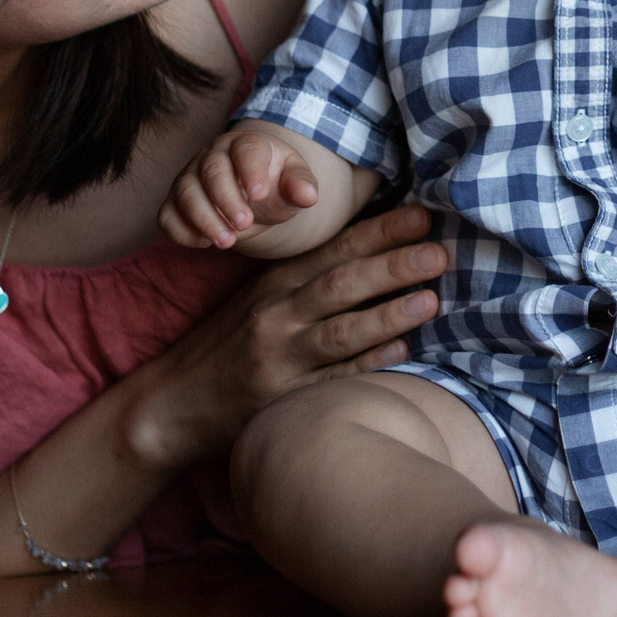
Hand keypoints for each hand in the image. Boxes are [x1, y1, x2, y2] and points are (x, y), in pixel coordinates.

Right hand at [124, 203, 447, 470]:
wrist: (176, 401)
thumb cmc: (231, 342)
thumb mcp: (262, 296)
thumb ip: (311, 273)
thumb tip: (376, 244)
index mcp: (276, 283)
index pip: (334, 250)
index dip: (379, 231)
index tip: (423, 215)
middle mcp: (278, 316)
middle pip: (340, 284)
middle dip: (392, 266)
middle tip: (439, 252)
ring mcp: (280, 359)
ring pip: (340, 332)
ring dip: (389, 314)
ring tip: (432, 299)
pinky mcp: (283, 400)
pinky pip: (333, 380)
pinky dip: (369, 365)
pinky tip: (403, 352)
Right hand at [162, 124, 318, 248]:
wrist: (252, 195)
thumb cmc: (275, 184)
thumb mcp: (293, 182)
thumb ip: (301, 186)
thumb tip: (309, 196)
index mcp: (246, 144)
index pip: (246, 150)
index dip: (251, 170)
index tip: (260, 195)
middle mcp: (213, 155)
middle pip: (212, 171)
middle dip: (226, 199)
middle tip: (244, 225)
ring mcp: (190, 176)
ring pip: (186, 192)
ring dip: (203, 218)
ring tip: (227, 242)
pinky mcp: (175, 201)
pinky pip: (167, 214)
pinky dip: (180, 230)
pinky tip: (204, 243)